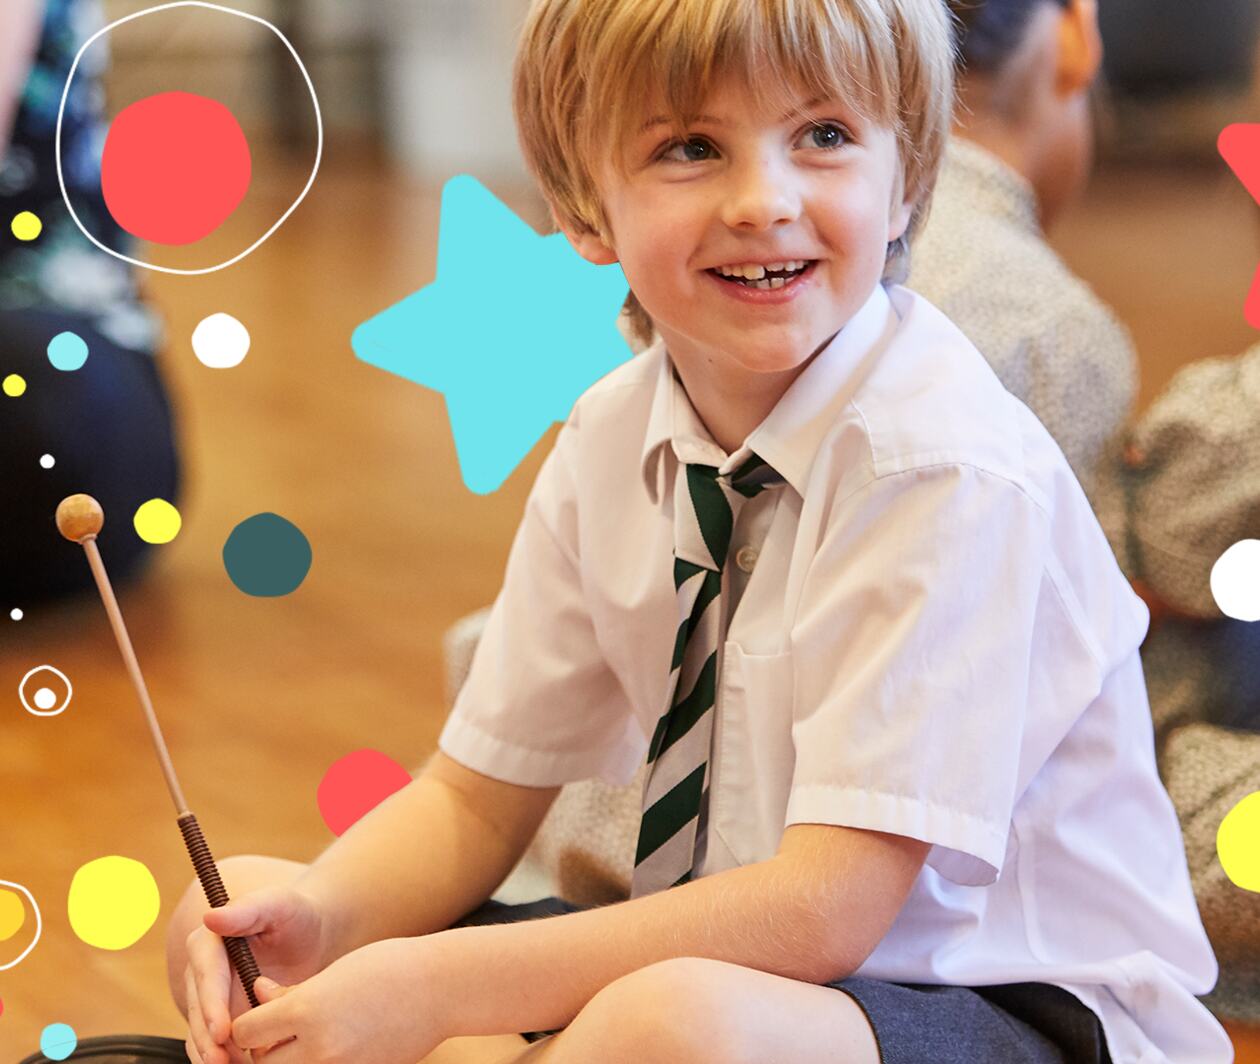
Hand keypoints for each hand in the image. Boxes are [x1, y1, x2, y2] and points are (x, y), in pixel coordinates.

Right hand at [183, 884, 330, 1063]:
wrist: (308, 937)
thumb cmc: (296, 915)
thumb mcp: (279, 904)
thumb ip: (248, 908)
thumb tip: (210, 916)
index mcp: (208, 941)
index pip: (206, 976)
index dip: (212, 1005)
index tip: (222, 1031)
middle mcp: (200, 971)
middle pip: (199, 1010)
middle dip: (209, 1039)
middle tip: (222, 1062)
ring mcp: (208, 997)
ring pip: (200, 1032)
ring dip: (210, 1054)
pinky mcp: (219, 1016)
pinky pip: (213, 1043)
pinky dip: (221, 1059)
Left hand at [230, 937, 449, 1063]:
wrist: (441, 988)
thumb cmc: (388, 968)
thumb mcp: (334, 972)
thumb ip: (292, 992)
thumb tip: (259, 996)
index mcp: (306, 1009)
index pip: (244, 1033)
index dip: (248, 1026)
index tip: (261, 1017)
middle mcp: (318, 1046)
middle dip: (264, 1051)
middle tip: (281, 1034)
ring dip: (290, 1061)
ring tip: (308, 1041)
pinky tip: (338, 1046)